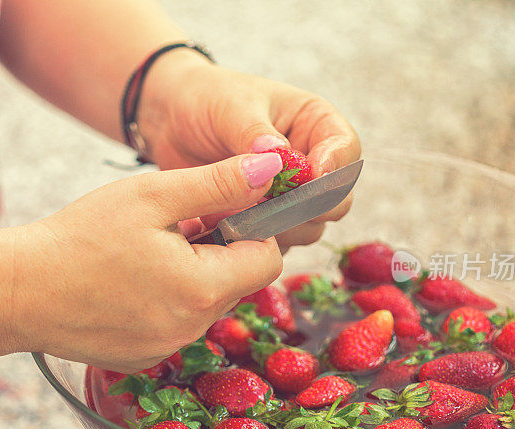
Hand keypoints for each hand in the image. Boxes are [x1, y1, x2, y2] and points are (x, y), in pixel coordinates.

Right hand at [11, 153, 283, 372]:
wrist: (15, 292)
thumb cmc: (79, 237)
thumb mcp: (151, 196)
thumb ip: (216, 183)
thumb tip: (270, 169)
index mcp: (202, 288)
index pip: (268, 260)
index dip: (253, 230)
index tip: (220, 212)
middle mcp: (193, 329)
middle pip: (239, 283)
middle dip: (221, 251)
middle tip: (175, 227)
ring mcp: (167, 348)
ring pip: (207, 304)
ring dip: (194, 275)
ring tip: (147, 252)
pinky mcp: (143, 359)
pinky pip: (177, 325)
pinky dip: (168, 301)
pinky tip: (129, 283)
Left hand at [138, 51, 360, 250]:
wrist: (169, 122)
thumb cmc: (206, 100)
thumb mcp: (231, 107)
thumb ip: (254, 132)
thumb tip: (278, 155)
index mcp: (314, 124)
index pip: (345, 149)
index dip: (335, 166)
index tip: (312, 175)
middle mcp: (310, 164)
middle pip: (336, 198)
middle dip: (311, 206)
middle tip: (278, 204)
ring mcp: (288, 197)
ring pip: (310, 227)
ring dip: (282, 226)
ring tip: (244, 212)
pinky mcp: (264, 221)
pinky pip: (276, 242)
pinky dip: (258, 240)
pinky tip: (229, 226)